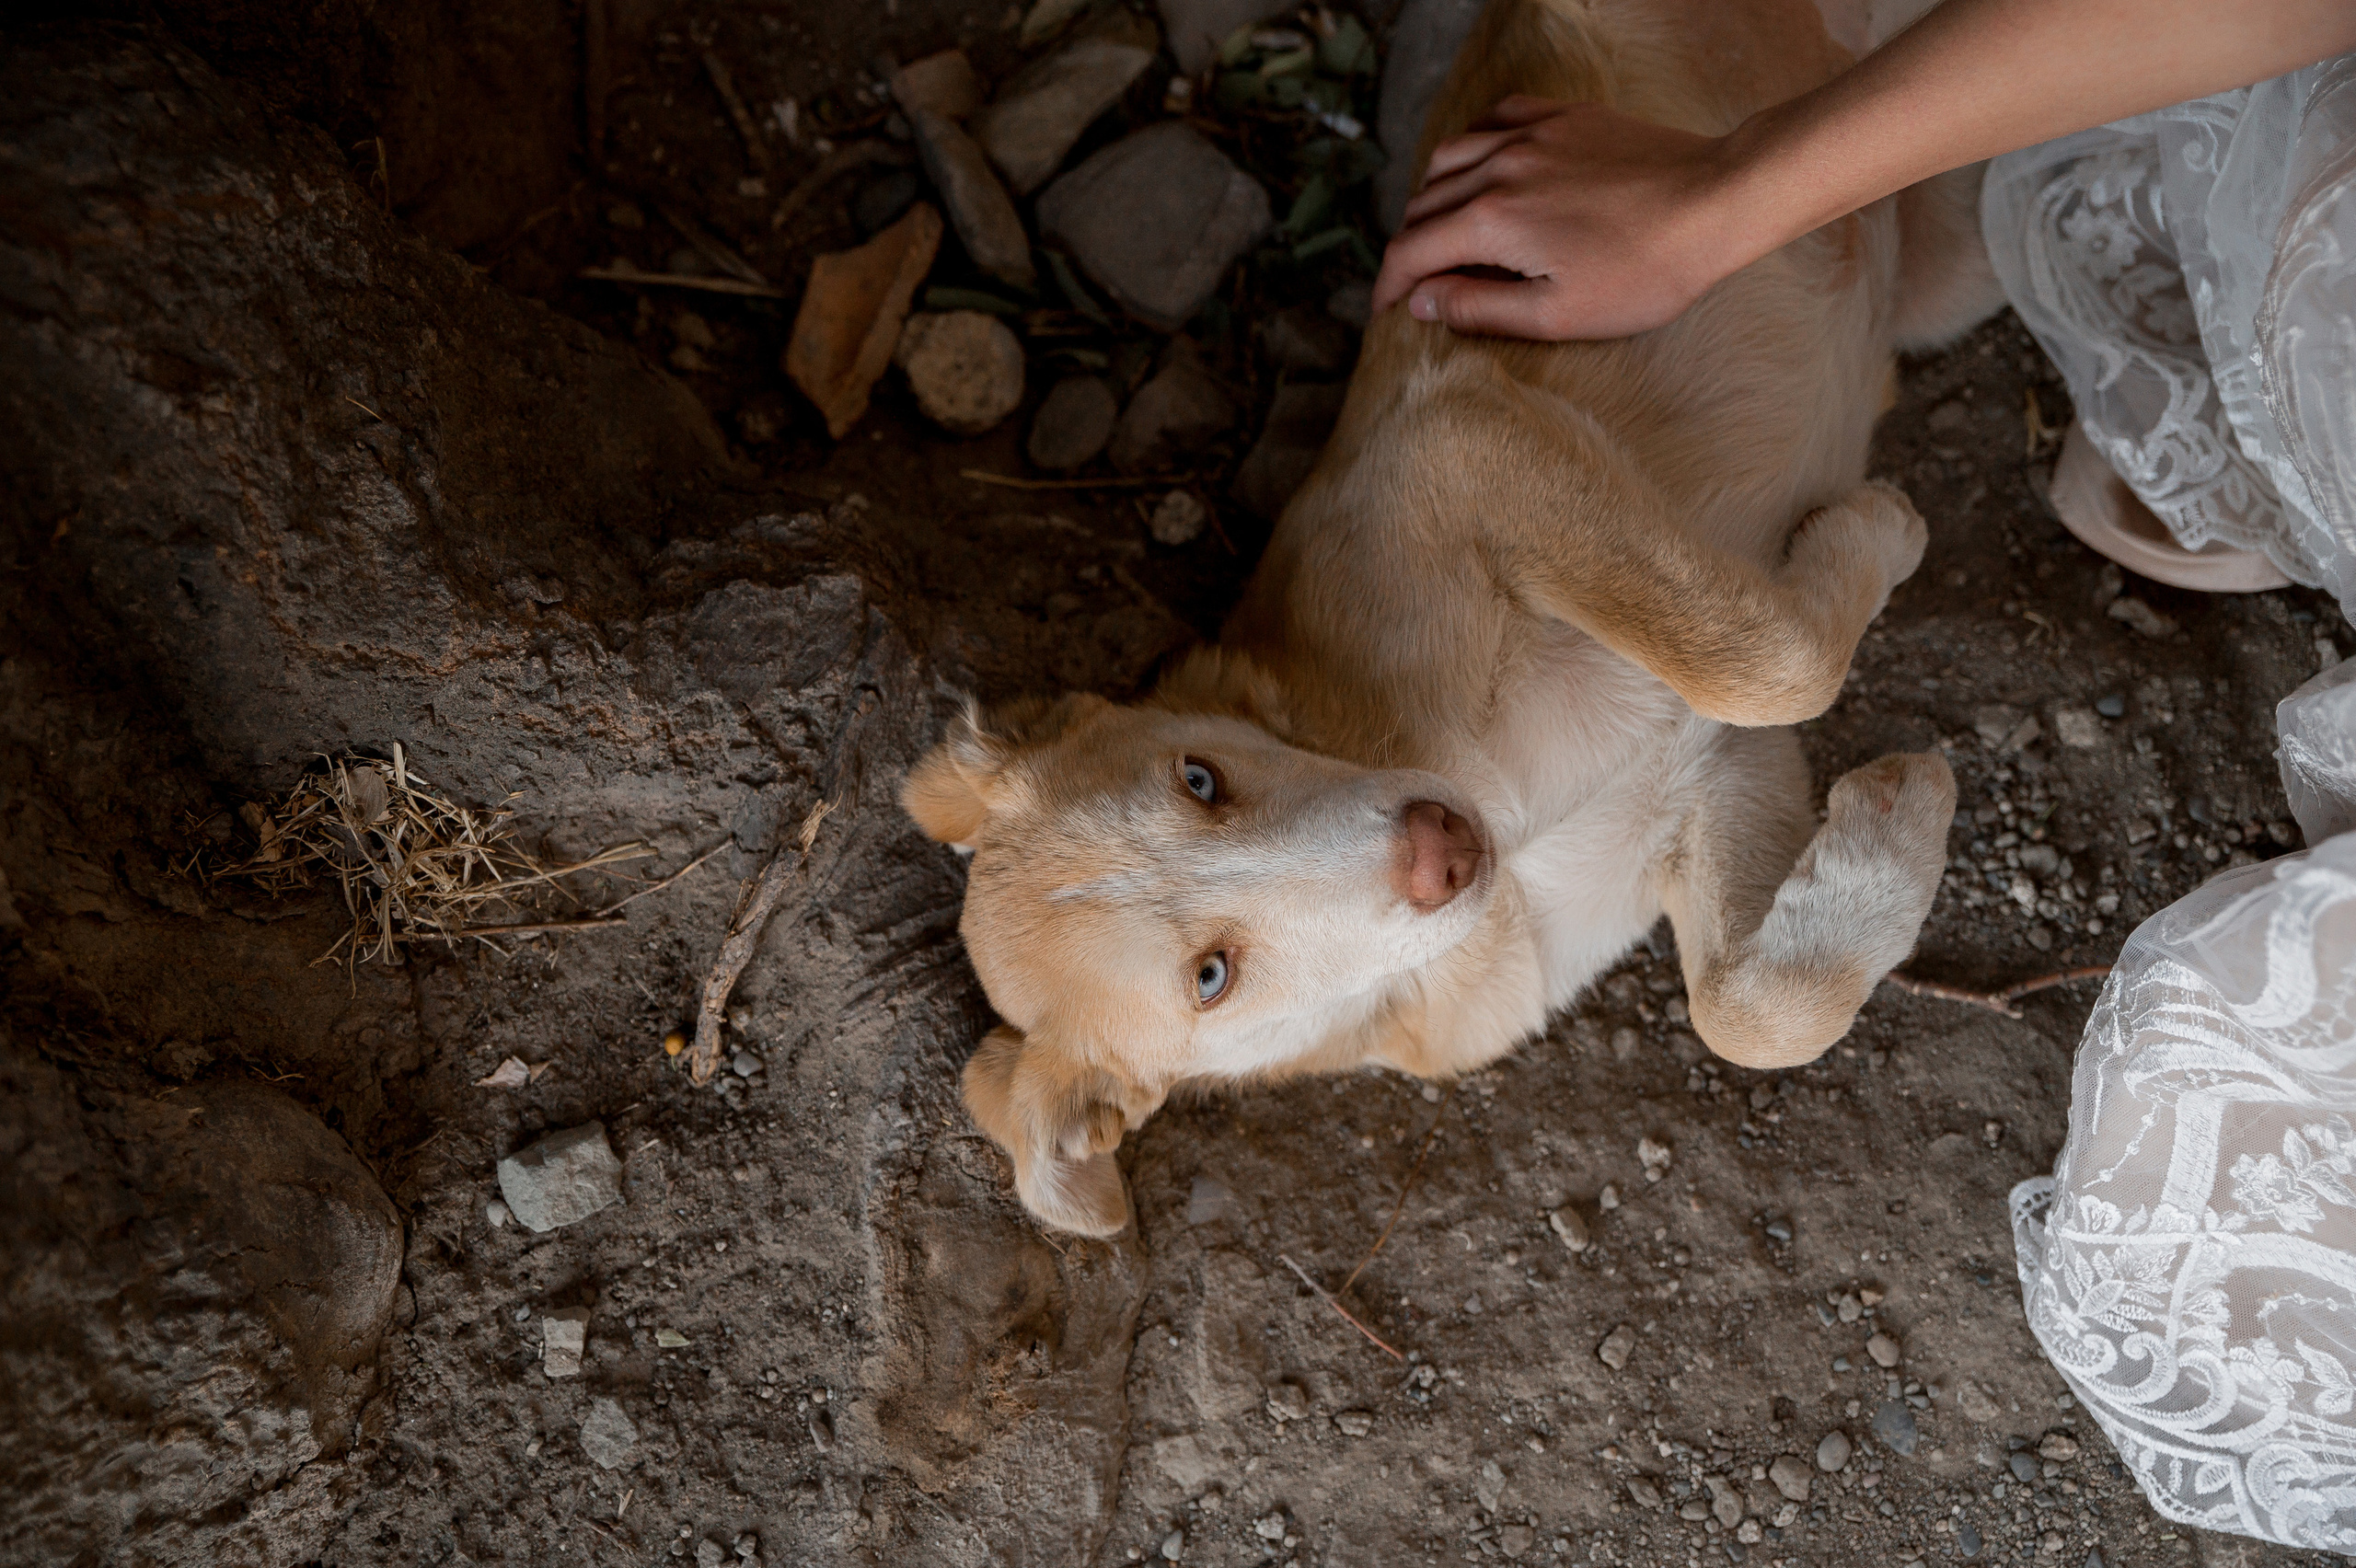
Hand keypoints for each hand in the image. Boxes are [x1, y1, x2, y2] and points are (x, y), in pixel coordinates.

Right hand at [1372, 96, 1765, 340]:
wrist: (1716, 203)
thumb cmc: (1645, 271)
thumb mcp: (1558, 314)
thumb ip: (1479, 308)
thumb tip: (1422, 301)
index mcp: (1491, 220)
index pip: (1410, 252)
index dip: (1388, 289)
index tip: (1388, 312)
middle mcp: (1499, 166)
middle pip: (1422, 206)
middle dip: (1409, 249)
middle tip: (1419, 283)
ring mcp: (1531, 133)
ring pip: (1448, 157)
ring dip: (1432, 198)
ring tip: (1443, 231)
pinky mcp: (1564, 116)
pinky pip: (1494, 117)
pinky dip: (1472, 146)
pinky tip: (1482, 167)